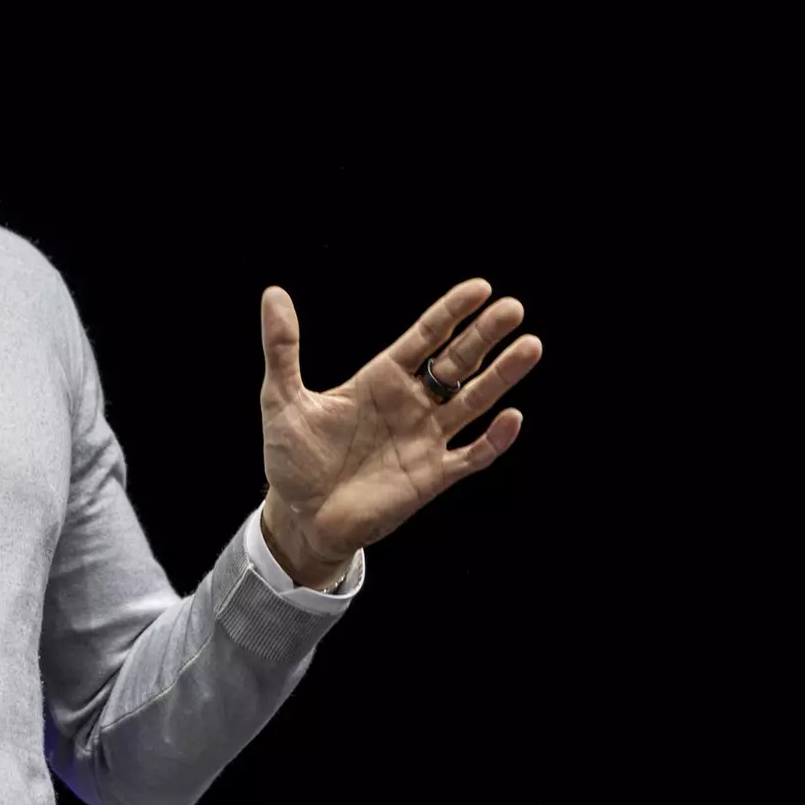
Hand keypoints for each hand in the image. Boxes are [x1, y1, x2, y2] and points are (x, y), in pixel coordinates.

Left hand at [258, 279, 542, 583]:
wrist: (299, 516)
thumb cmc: (292, 457)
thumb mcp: (282, 398)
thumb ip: (282, 347)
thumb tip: (273, 294)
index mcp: (381, 379)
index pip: (425, 337)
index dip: (451, 313)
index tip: (480, 288)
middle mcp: (411, 403)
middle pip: (457, 362)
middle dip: (484, 336)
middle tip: (513, 308)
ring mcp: (425, 439)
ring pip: (474, 401)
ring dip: (502, 376)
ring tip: (531, 346)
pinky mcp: (431, 477)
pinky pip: (471, 455)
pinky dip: (493, 440)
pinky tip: (512, 418)